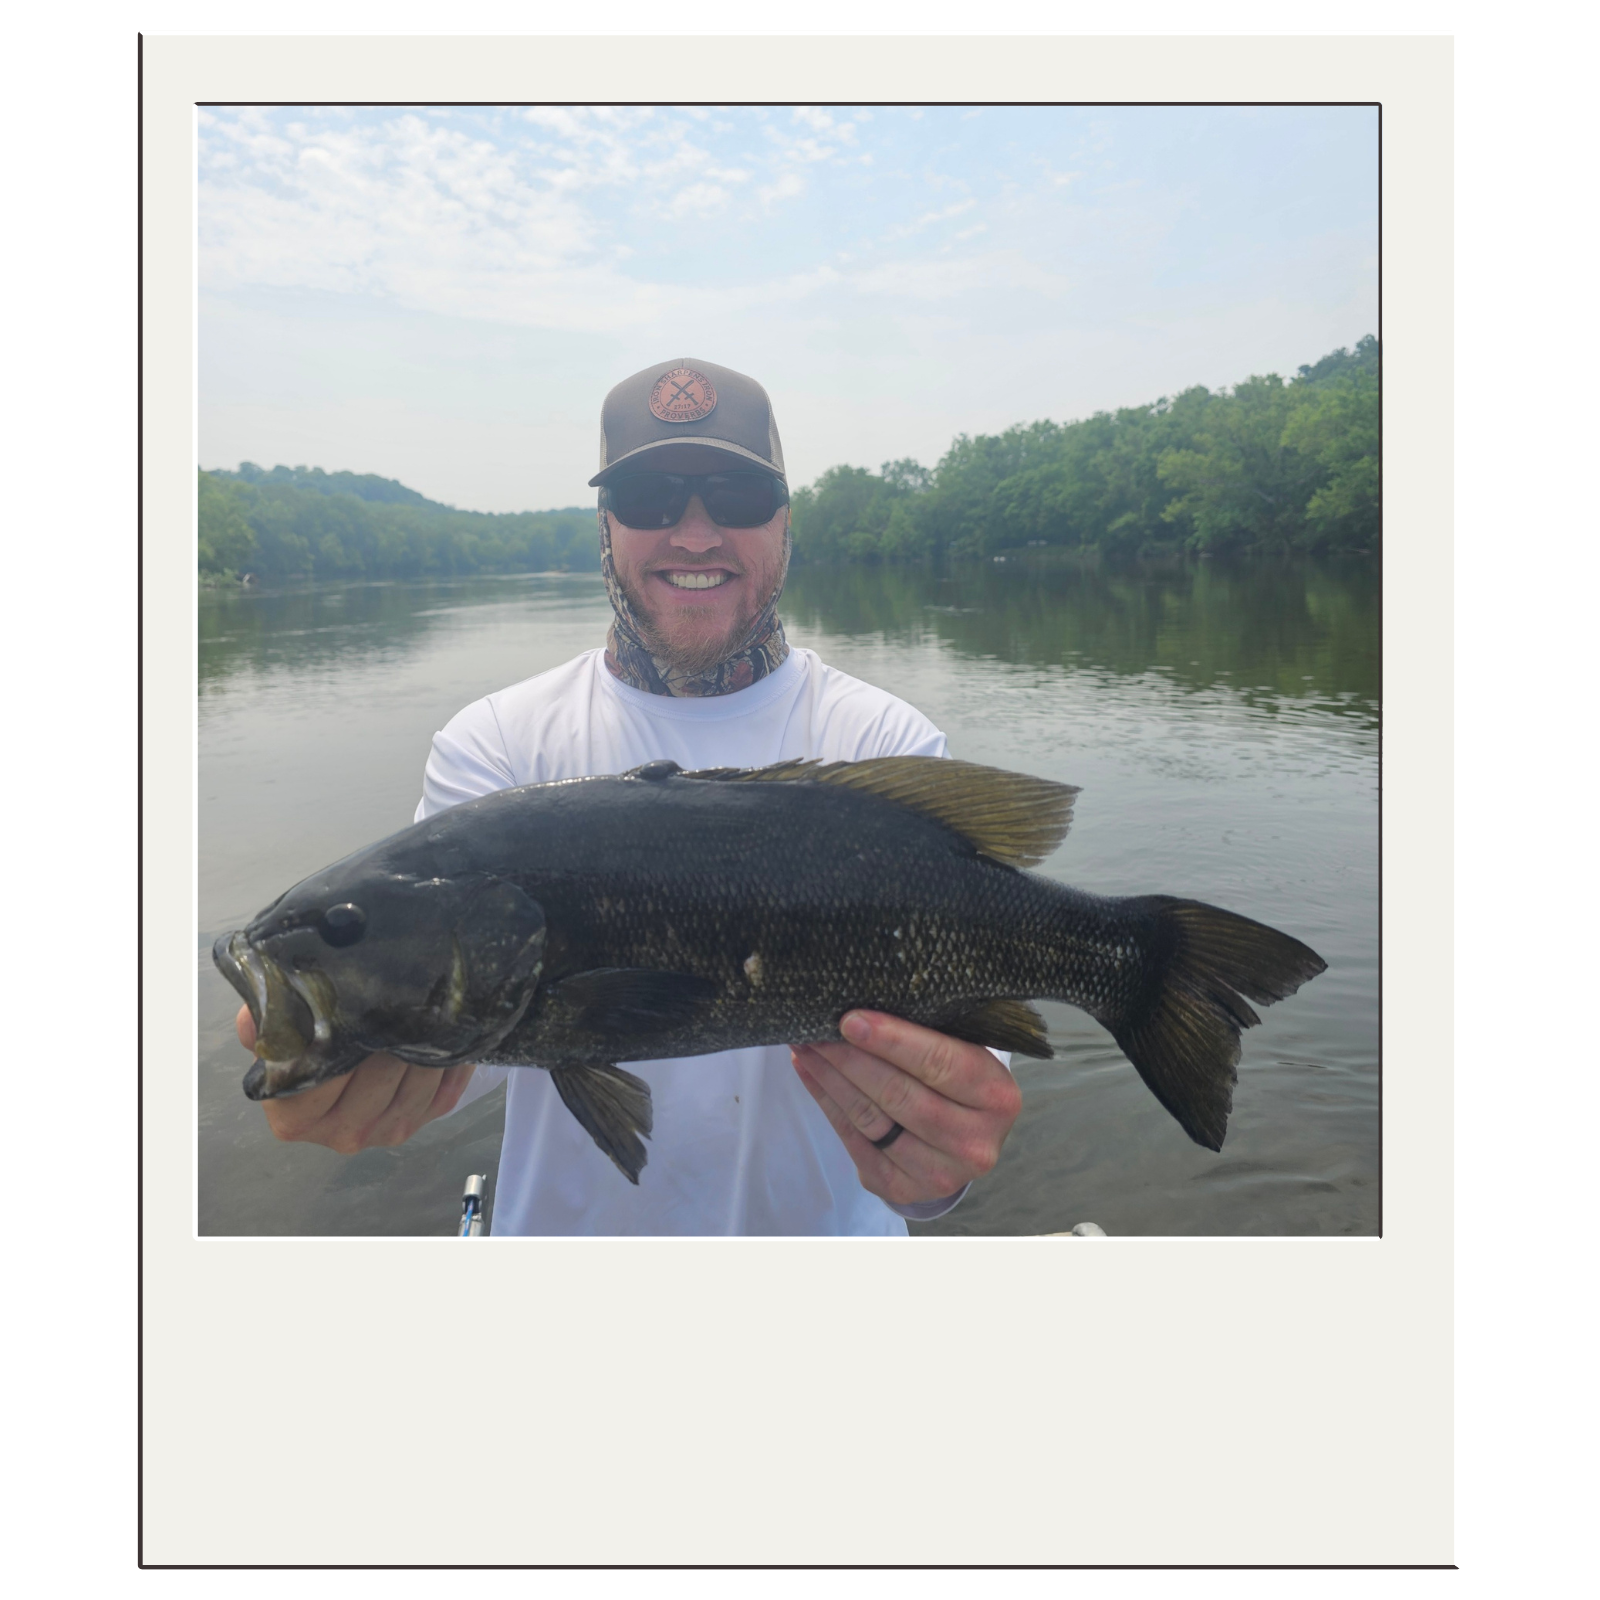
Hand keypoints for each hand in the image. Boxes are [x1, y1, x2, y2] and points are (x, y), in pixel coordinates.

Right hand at [235, 1004, 475, 1154]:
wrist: (343, 1059)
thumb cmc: (310, 1043)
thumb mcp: (283, 1027)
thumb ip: (270, 1018)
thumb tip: (257, 1011)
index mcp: (296, 1116)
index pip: (322, 1076)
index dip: (340, 1040)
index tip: (352, 1007)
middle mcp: (341, 1133)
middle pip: (379, 1076)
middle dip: (392, 1033)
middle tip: (400, 995)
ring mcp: (385, 1133)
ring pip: (418, 1080)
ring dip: (426, 1043)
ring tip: (426, 1008)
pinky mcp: (422, 1122)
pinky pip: (446, 1090)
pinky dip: (451, 1062)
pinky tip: (450, 1035)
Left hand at [790, 1010, 1023, 1207]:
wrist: (960, 1141)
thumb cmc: (956, 1081)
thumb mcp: (963, 1053)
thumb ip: (929, 1035)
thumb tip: (862, 1006)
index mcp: (997, 1097)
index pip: (940, 1063)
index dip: (892, 1040)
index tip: (850, 1019)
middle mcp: (974, 1142)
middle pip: (899, 1094)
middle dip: (850, 1058)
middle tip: (815, 1029)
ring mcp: (939, 1173)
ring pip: (871, 1119)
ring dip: (831, 1079)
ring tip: (805, 1047)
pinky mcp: (902, 1188)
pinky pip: (854, 1140)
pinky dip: (828, 1103)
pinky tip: (811, 1075)